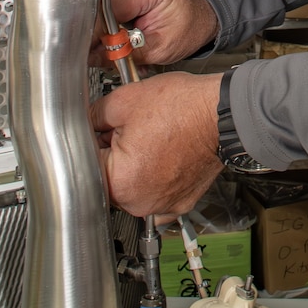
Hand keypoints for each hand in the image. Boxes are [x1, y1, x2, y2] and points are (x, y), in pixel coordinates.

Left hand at [90, 70, 223, 216]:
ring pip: (130, 189)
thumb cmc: (184, 107)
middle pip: (107, 179)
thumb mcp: (125, 100)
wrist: (224, 113)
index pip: (85, 164)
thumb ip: (93, 115)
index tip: (102, 131)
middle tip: (131, 131)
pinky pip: (154, 196)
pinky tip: (162, 157)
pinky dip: (154, 181)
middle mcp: (138, 202)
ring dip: (133, 169)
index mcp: (119, 180)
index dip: (92, 141)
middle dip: (112, 156)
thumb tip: (82, 123)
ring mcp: (160, 207)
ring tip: (151, 140)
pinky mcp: (179, 204)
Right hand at [94, 0, 219, 66]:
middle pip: (98, 1)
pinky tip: (116, 24)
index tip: (88, 50)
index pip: (108, 7)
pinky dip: (104, 14)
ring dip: (98, 22)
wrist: (198, 14)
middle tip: (102, 49)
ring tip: (115, 35)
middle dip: (96, 29)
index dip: (95, 32)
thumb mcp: (159, 49)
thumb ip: (124, 52)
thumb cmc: (187, 27)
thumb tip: (92, 56)